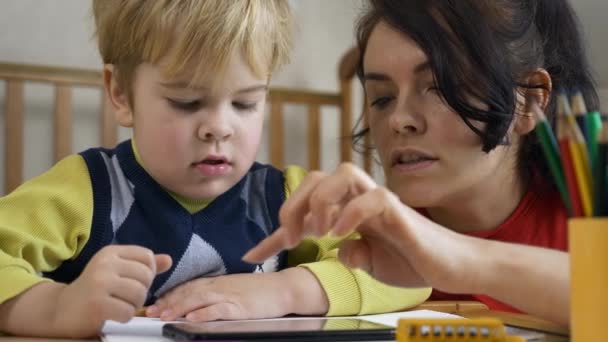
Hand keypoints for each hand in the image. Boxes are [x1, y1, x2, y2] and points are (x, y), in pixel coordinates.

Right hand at [53, 245, 171, 336]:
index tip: (134, 281)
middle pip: (146, 276)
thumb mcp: (117, 271)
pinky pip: (128, 312)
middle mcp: (104, 264)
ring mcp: (100, 283)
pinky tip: (113, 314)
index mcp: (110, 252)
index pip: (147, 257)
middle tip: (125, 297)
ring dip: (134, 305)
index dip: (148, 272)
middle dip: (142, 290)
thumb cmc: (94, 290)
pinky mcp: (97, 304)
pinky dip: (124, 317)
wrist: (60, 310)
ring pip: (139, 294)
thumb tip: (169, 260)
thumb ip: (142, 265)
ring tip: (120, 305)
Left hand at [147, 268, 327, 321]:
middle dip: (168, 302)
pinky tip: (192, 318)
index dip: (170, 295)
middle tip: (151, 311)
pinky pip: (218, 309)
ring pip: (199, 299)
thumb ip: (216, 293)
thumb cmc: (260, 291)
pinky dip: (204, 313)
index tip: (155, 303)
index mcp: (218, 282)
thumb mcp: (234, 288)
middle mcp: (220, 286)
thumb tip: (197, 302)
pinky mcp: (240, 306)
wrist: (283, 288)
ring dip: (179, 307)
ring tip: (164, 315)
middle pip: (189, 292)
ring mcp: (229, 295)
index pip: (188, 287)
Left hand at [244, 163, 477, 292]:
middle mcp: (360, 199)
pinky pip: (372, 197)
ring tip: (320, 231)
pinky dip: (352, 213)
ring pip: (342, 173)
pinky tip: (341, 235)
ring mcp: (379, 201)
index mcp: (348, 211)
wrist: (449, 267)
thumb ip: (349, 254)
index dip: (275, 232)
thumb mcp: (367, 263)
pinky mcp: (398, 210)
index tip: (251, 255)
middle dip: (293, 204)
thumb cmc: (411, 260)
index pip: (305, 211)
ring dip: (320, 201)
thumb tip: (337, 250)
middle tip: (289, 238)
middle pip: (317, 177)